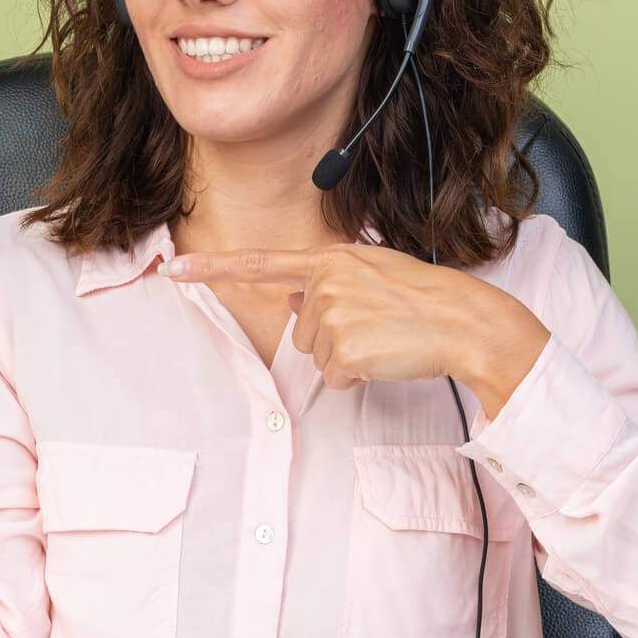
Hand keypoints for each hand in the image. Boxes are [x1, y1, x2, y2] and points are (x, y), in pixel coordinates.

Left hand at [163, 243, 549, 412]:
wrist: (464, 321)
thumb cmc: (423, 299)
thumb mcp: (373, 273)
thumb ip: (329, 282)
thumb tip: (291, 301)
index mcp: (330, 258)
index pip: (260, 263)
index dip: (212, 269)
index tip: (173, 268)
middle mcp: (324, 282)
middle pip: (299, 331)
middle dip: (333, 339)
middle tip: (377, 327)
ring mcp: (332, 316)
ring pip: (317, 357)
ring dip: (348, 358)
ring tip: (384, 339)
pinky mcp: (344, 351)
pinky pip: (335, 379)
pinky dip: (358, 377)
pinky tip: (385, 358)